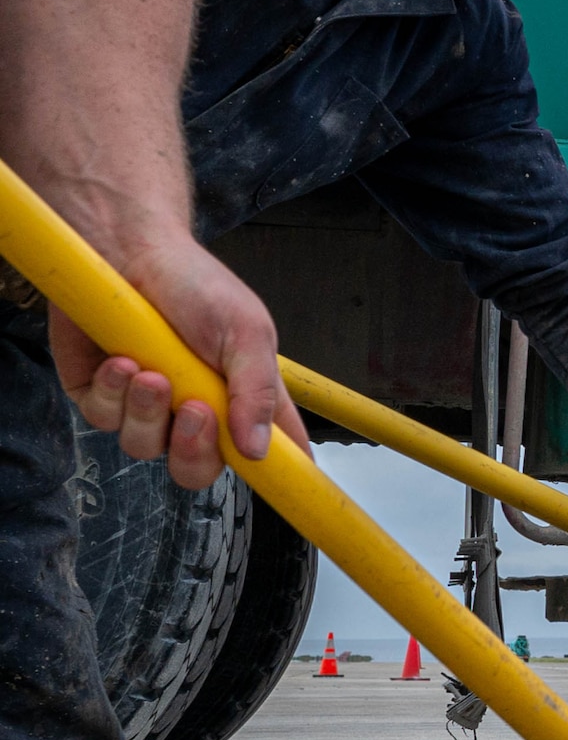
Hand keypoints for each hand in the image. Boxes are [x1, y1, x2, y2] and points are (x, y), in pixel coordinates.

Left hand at [53, 232, 307, 488]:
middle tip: (194, 411)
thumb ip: (257, 392)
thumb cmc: (195, 284)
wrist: (128, 251)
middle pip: (197, 470)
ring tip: (149, 370)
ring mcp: (146, 408)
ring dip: (146, 411)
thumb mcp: (246, 331)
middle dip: (193, 450)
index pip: (273, 452)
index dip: (284, 476)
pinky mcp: (101, 397)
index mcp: (243, 399)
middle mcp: (196, 411)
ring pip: (144, 448)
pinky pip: (103, 420)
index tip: (293, 488)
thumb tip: (259, 451)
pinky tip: (121, 359)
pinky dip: (113, 391)